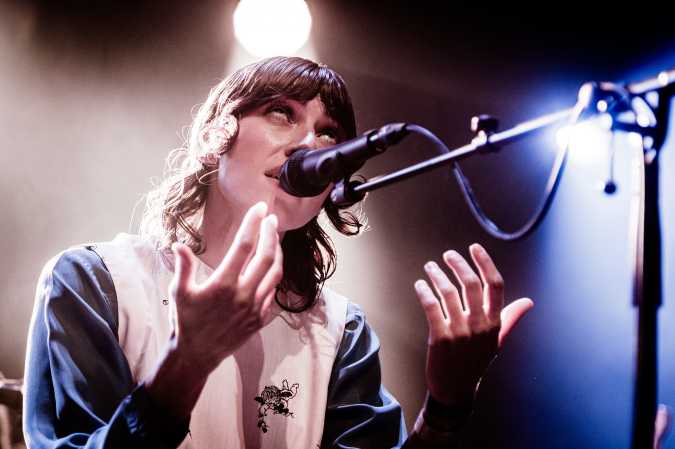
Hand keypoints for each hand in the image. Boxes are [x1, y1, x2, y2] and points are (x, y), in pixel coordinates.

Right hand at [169, 201, 282, 373]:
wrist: (196, 355)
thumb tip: (178, 245)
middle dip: (271, 234)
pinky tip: (270, 266)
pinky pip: (272, 292)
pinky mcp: (259, 319)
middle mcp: (243, 294)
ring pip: (274, 274)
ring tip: (275, 238)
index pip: (244, 246)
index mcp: (223, 284)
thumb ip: (183, 267)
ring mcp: (254, 308)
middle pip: (266, 257)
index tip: (260, 209)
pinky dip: (273, 276)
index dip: (253, 224)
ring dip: (277, 253)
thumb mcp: (179, 292)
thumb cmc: (185, 321)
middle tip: (272, 219)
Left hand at [414, 243, 532, 406]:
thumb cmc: (476, 362)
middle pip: (471, 284)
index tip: (474, 247)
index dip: (485, 262)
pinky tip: (420, 284)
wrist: (456, 390)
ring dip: (437, 275)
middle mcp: (479, 325)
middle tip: (448, 255)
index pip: (494, 285)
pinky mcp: (440, 338)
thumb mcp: (497, 340)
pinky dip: (424, 292)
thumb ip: (511, 318)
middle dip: (458, 264)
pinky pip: (431, 307)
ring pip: (448, 293)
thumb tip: (529, 302)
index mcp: (494, 323)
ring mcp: (459, 332)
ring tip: (430, 267)